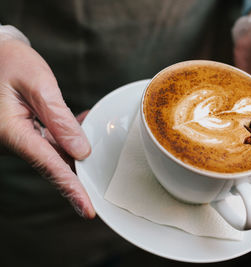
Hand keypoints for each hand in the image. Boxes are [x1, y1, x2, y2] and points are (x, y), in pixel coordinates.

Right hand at [0, 36, 94, 217]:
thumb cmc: (8, 62)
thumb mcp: (38, 85)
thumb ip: (60, 118)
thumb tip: (81, 151)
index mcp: (11, 131)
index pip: (49, 165)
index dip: (71, 188)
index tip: (88, 210)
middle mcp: (12, 141)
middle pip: (53, 164)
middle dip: (78, 175)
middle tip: (101, 189)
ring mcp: (18, 138)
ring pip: (53, 154)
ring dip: (75, 149)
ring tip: (95, 139)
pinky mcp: (23, 133)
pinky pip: (49, 142)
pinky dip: (68, 138)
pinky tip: (83, 124)